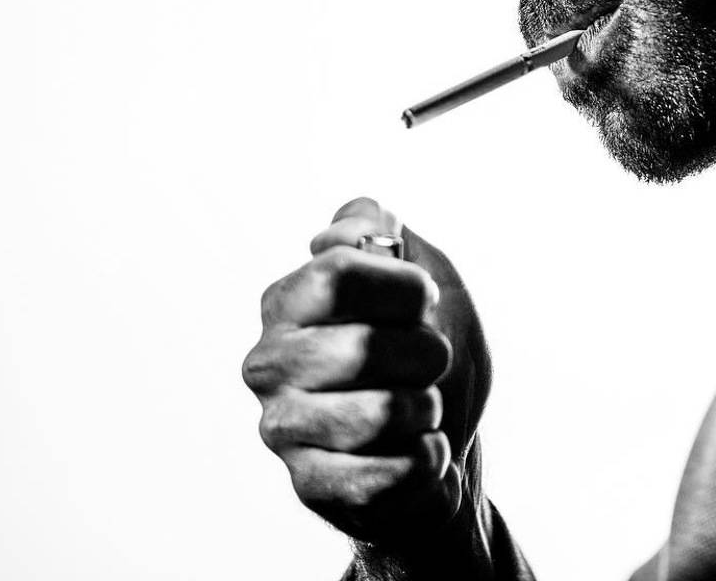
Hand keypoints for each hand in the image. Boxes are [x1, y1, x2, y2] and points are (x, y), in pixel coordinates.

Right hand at [242, 198, 492, 551]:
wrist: (446, 434)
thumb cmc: (426, 348)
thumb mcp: (421, 269)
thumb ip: (377, 231)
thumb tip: (334, 235)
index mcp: (288, 301)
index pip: (338, 275)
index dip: (404, 287)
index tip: (424, 300)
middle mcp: (269, 362)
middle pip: (362, 347)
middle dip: (424, 353)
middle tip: (429, 361)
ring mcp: (281, 427)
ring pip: (380, 413)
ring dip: (425, 408)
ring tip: (421, 406)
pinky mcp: (308, 485)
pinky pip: (389, 472)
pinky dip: (426, 458)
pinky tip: (419, 449)